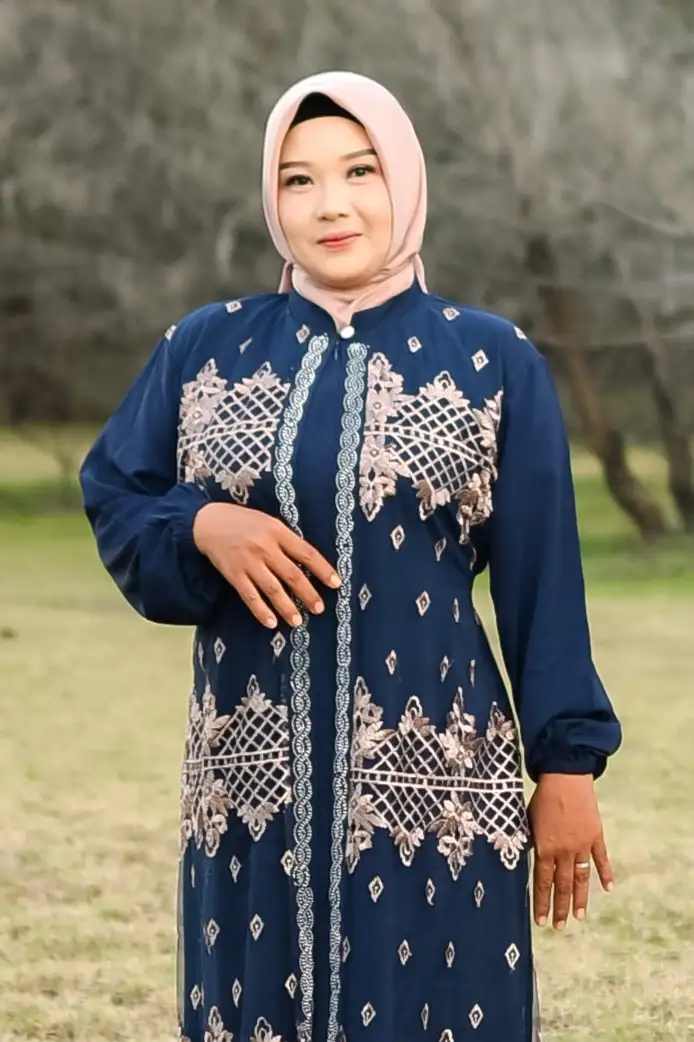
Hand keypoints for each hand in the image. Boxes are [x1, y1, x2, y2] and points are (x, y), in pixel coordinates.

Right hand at [193, 502, 340, 628]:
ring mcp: (248, 562)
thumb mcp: (269, 522)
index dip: (323, 569)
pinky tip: (271, 622)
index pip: (306, 553)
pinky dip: (261, 610)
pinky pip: (250, 596)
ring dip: (286, 607)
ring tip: (297, 621)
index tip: (336, 584)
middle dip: (308, 594)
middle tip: (319, 609)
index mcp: (277, 532)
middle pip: (292, 574)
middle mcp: (264, 547)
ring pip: (272, 588)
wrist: (208, 522)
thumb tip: (309, 561)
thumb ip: (286, 539)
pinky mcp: (233, 574)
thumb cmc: (244, 522)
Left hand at [528, 773, 613, 929]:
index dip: (541, 903)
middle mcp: (564, 851)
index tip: (541, 921)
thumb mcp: (528, 820)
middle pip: (562, 885)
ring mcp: (582, 845)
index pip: (542, 882)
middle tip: (559, 926)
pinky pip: (601, 859)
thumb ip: (530, 841)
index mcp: (545, 848)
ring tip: (579, 917)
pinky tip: (608, 889)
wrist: (565, 777)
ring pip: (581, 878)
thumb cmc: (542, 796)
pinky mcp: (595, 835)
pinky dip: (606, 874)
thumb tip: (527, 858)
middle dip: (560, 908)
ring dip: (580, 898)